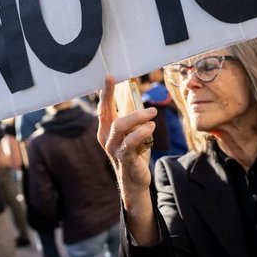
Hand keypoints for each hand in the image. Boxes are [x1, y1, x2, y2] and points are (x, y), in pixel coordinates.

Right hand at [97, 75, 156, 208]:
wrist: (135, 181)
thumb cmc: (134, 153)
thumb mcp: (132, 133)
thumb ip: (133, 120)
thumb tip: (142, 101)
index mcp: (106, 129)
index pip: (104, 107)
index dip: (106, 91)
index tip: (109, 76)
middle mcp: (106, 137)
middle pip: (107, 113)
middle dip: (122, 102)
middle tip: (139, 94)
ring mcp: (113, 148)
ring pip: (120, 126)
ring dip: (138, 117)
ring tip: (153, 114)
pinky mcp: (124, 158)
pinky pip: (130, 142)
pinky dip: (142, 132)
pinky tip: (151, 127)